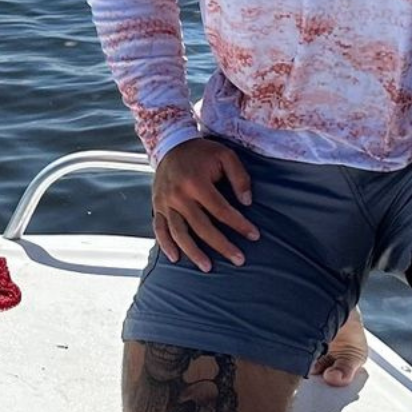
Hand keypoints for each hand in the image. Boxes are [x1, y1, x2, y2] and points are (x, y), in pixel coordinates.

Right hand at [152, 138, 260, 271]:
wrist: (170, 144)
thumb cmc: (202, 152)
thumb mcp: (226, 155)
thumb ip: (239, 177)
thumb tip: (247, 202)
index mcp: (196, 182)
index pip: (221, 210)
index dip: (239, 224)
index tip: (254, 235)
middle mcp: (178, 195)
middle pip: (202, 227)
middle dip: (222, 245)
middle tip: (239, 260)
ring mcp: (165, 202)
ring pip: (179, 233)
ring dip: (193, 252)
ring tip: (208, 267)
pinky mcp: (157, 206)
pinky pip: (159, 229)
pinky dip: (166, 245)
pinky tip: (176, 258)